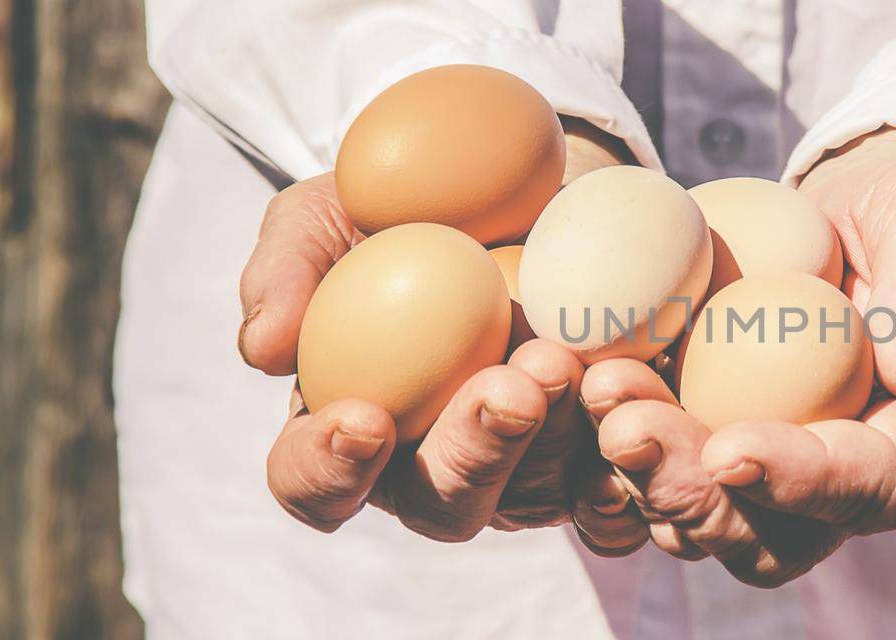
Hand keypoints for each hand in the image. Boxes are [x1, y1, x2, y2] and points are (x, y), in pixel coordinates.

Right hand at [244, 120, 647, 545]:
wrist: (520, 182)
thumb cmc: (401, 208)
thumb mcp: (326, 214)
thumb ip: (286, 271)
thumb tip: (265, 349)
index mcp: (347, 430)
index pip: (316, 483)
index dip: (327, 471)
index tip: (359, 418)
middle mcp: (431, 466)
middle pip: (445, 506)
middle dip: (474, 455)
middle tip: (506, 388)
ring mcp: (521, 465)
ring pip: (538, 491)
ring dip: (556, 434)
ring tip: (563, 356)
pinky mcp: (594, 447)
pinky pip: (613, 473)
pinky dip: (623, 443)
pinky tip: (630, 397)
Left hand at [583, 128, 895, 585]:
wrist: (871, 215)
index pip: (862, 486)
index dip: (796, 481)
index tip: (730, 451)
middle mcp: (846, 478)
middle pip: (768, 531)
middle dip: (690, 490)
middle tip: (627, 430)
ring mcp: (778, 468)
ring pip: (703, 513)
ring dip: (641, 468)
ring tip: (598, 391)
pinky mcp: (721, 438)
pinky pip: (665, 467)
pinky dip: (620, 437)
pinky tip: (581, 378)